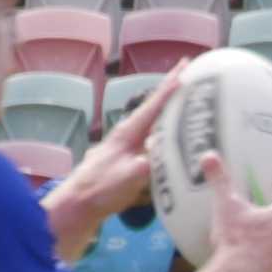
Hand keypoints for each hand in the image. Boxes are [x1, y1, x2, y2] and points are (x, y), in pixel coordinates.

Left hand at [44, 71, 177, 257]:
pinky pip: (154, 139)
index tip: (185, 67)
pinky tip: (175, 135)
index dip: (170, 86)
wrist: (80, 204)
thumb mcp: (125, 179)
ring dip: (170, 111)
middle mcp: (129, 134)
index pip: (153, 105)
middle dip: (172, 91)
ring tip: (189, 102)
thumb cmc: (100, 190)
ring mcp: (129, 145)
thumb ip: (142, 167)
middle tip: (191, 76)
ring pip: (155, 122)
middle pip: (155, 108)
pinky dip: (167, 132)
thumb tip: (156, 155)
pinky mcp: (130, 157)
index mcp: (128, 133)